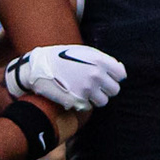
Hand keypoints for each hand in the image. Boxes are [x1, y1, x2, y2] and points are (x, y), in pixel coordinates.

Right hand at [4, 44, 127, 109]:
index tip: (107, 77)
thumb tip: (120, 69)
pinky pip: (88, 107)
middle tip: (94, 85)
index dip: (115, 77)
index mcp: (100, 61)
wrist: (38, 67)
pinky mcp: (77, 101)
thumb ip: (103, 60)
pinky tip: (74, 94)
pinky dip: (83, 103)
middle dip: (106, 88)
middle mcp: (96, 75)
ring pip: (103, 101)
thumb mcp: (84, 52)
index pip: (121, 75)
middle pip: (114, 90)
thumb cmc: (63, 57)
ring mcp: (86, 89)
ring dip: (96, 98)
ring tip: (84, 90)